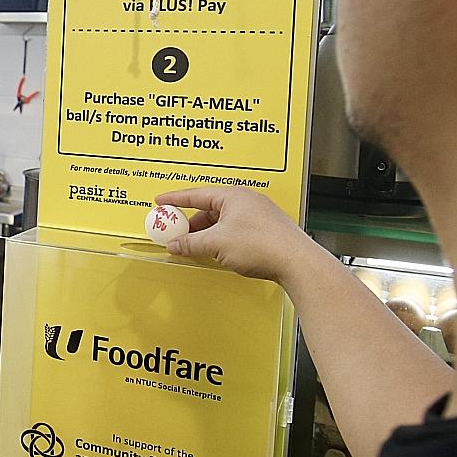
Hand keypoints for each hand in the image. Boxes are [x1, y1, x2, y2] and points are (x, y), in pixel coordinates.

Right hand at [153, 188, 321, 285]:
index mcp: (233, 195)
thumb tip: (175, 245)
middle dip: (191, 223)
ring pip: (223, 221)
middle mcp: (246, 201)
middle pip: (209, 209)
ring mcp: (258, 215)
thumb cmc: (261, 245)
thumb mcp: (216, 244)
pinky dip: (221, 239)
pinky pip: (235, 230)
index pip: (196, 194)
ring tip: (195, 247)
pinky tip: (216, 252)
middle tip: (175, 233)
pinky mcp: (266, 230)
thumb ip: (191, 243)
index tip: (160, 201)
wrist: (297, 262)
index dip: (175, 199)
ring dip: (207, 234)